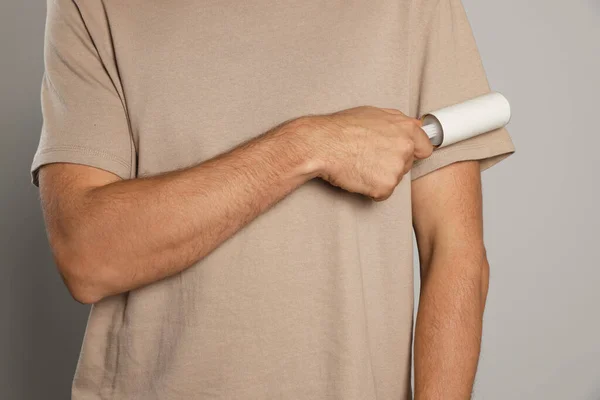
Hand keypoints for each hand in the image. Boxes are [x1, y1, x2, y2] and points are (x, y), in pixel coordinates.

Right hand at [303, 106, 432, 200]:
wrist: (322, 145)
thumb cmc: (341, 128)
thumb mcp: (373, 114)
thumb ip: (397, 123)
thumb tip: (414, 126)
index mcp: (406, 128)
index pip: (425, 148)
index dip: (412, 153)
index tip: (400, 155)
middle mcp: (405, 147)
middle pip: (406, 165)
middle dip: (391, 164)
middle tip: (369, 158)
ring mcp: (396, 168)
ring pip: (394, 179)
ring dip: (379, 177)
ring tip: (360, 164)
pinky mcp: (385, 186)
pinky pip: (382, 193)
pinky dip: (371, 189)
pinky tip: (358, 176)